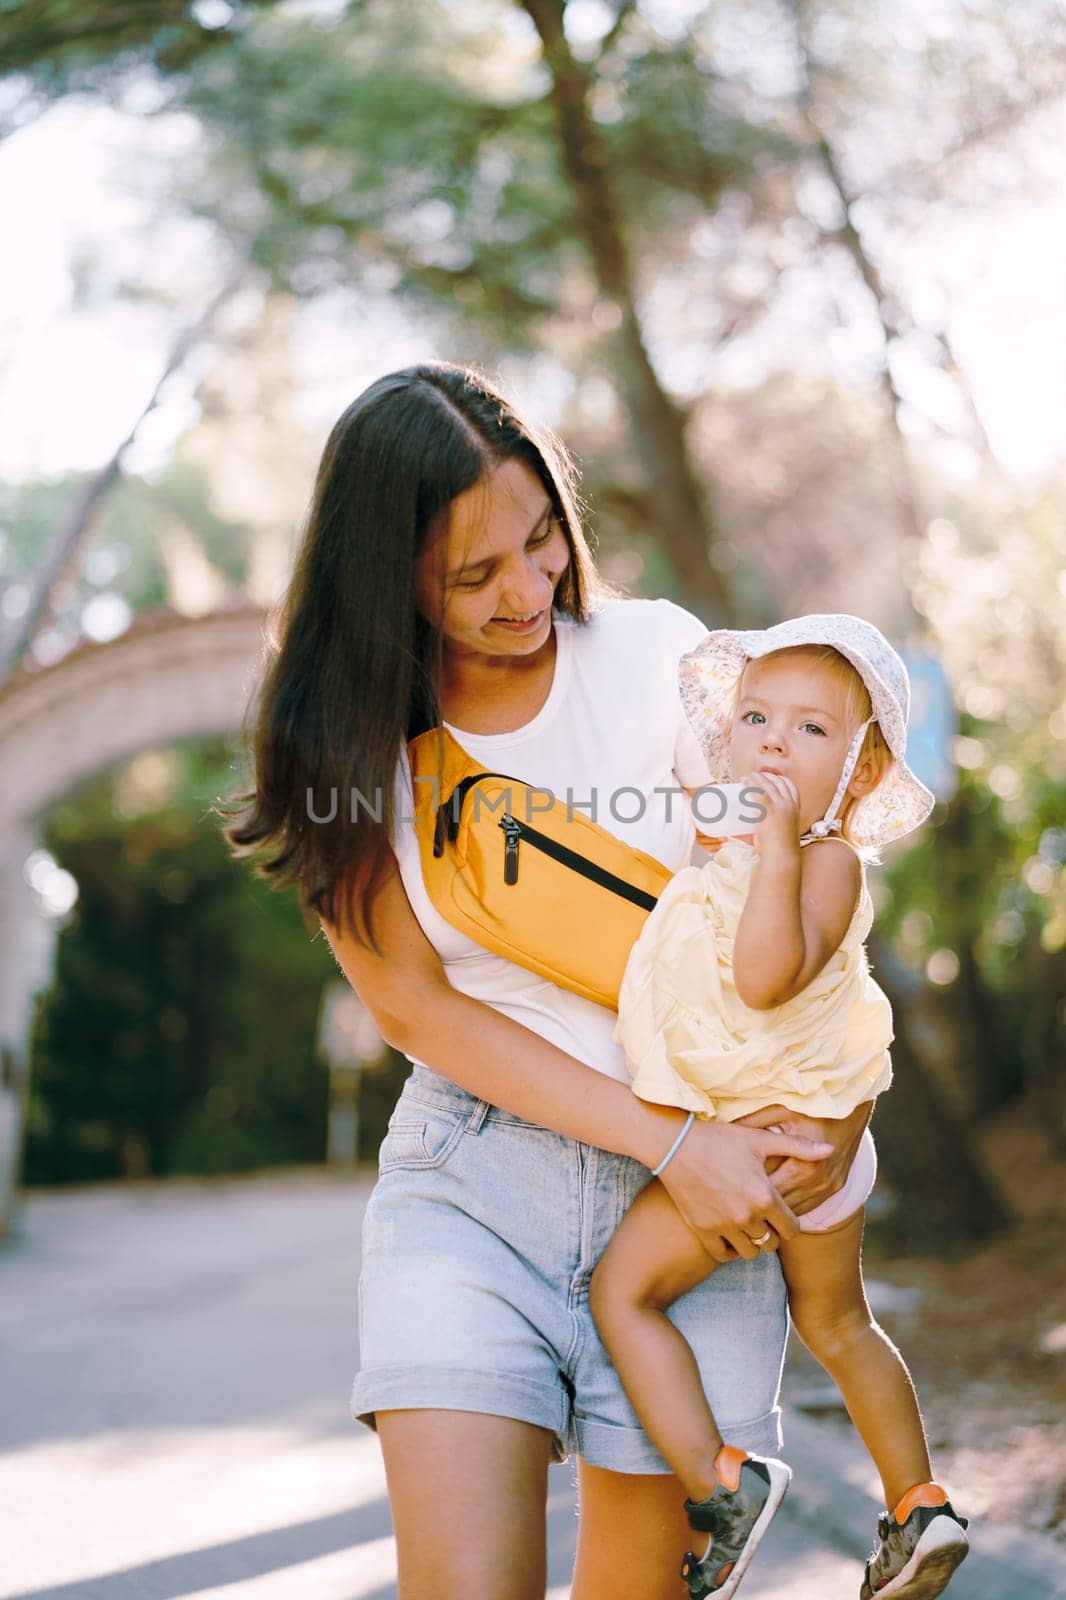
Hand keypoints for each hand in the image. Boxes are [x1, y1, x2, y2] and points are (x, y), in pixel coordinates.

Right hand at [655, 1117, 832, 1262]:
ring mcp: (723, 1226)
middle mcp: (747, 1217)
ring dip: (752, 1242)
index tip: (780, 1212)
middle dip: (772, 1233)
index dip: (789, 1222)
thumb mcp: (759, 1139)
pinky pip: (724, 1255)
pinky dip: (729, 1248)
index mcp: (765, 1197)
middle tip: (763, 1217)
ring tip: (746, 1224)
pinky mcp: (703, 1231)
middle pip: (773, 1244)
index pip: (793, 1230)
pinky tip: (728, 1231)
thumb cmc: (719, 1139)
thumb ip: (798, 1147)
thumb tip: (830, 1150)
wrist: (675, 1145)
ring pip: (750, 1252)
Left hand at [736, 1100, 872, 1215]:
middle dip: (757, 1205)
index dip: (746, 1193)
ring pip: (794, 1211)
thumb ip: (754, 1122)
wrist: (852, 1108)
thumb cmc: (812, 1106)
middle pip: (780, 1207)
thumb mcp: (781, 1110)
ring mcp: (828, 1188)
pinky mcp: (835, 1188)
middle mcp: (817, 1183)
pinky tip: (772, 1200)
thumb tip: (726, 1131)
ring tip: (749, 1203)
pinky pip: (808, 1206)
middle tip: (734, 1202)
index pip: (768, 1193)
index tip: (727, 1191)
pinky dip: (791, 1205)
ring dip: (774, 1210)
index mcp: (803, 1167)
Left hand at [741, 770, 800, 858]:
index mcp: (796, 807)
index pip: (790, 785)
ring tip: (745, 778)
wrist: (782, 856)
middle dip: (764, 776)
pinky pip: (758, 792)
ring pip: (766, 785)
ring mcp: (779, 806)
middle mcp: (789, 803)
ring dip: (755, 778)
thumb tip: (758, 832)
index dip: (779, 778)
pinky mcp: (767, 811)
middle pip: (776, 782)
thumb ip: (775, 829)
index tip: (769, 777)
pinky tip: (744, 781)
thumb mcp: (784, 832)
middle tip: (752, 777)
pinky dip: (750, 785)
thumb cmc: (781, 849)